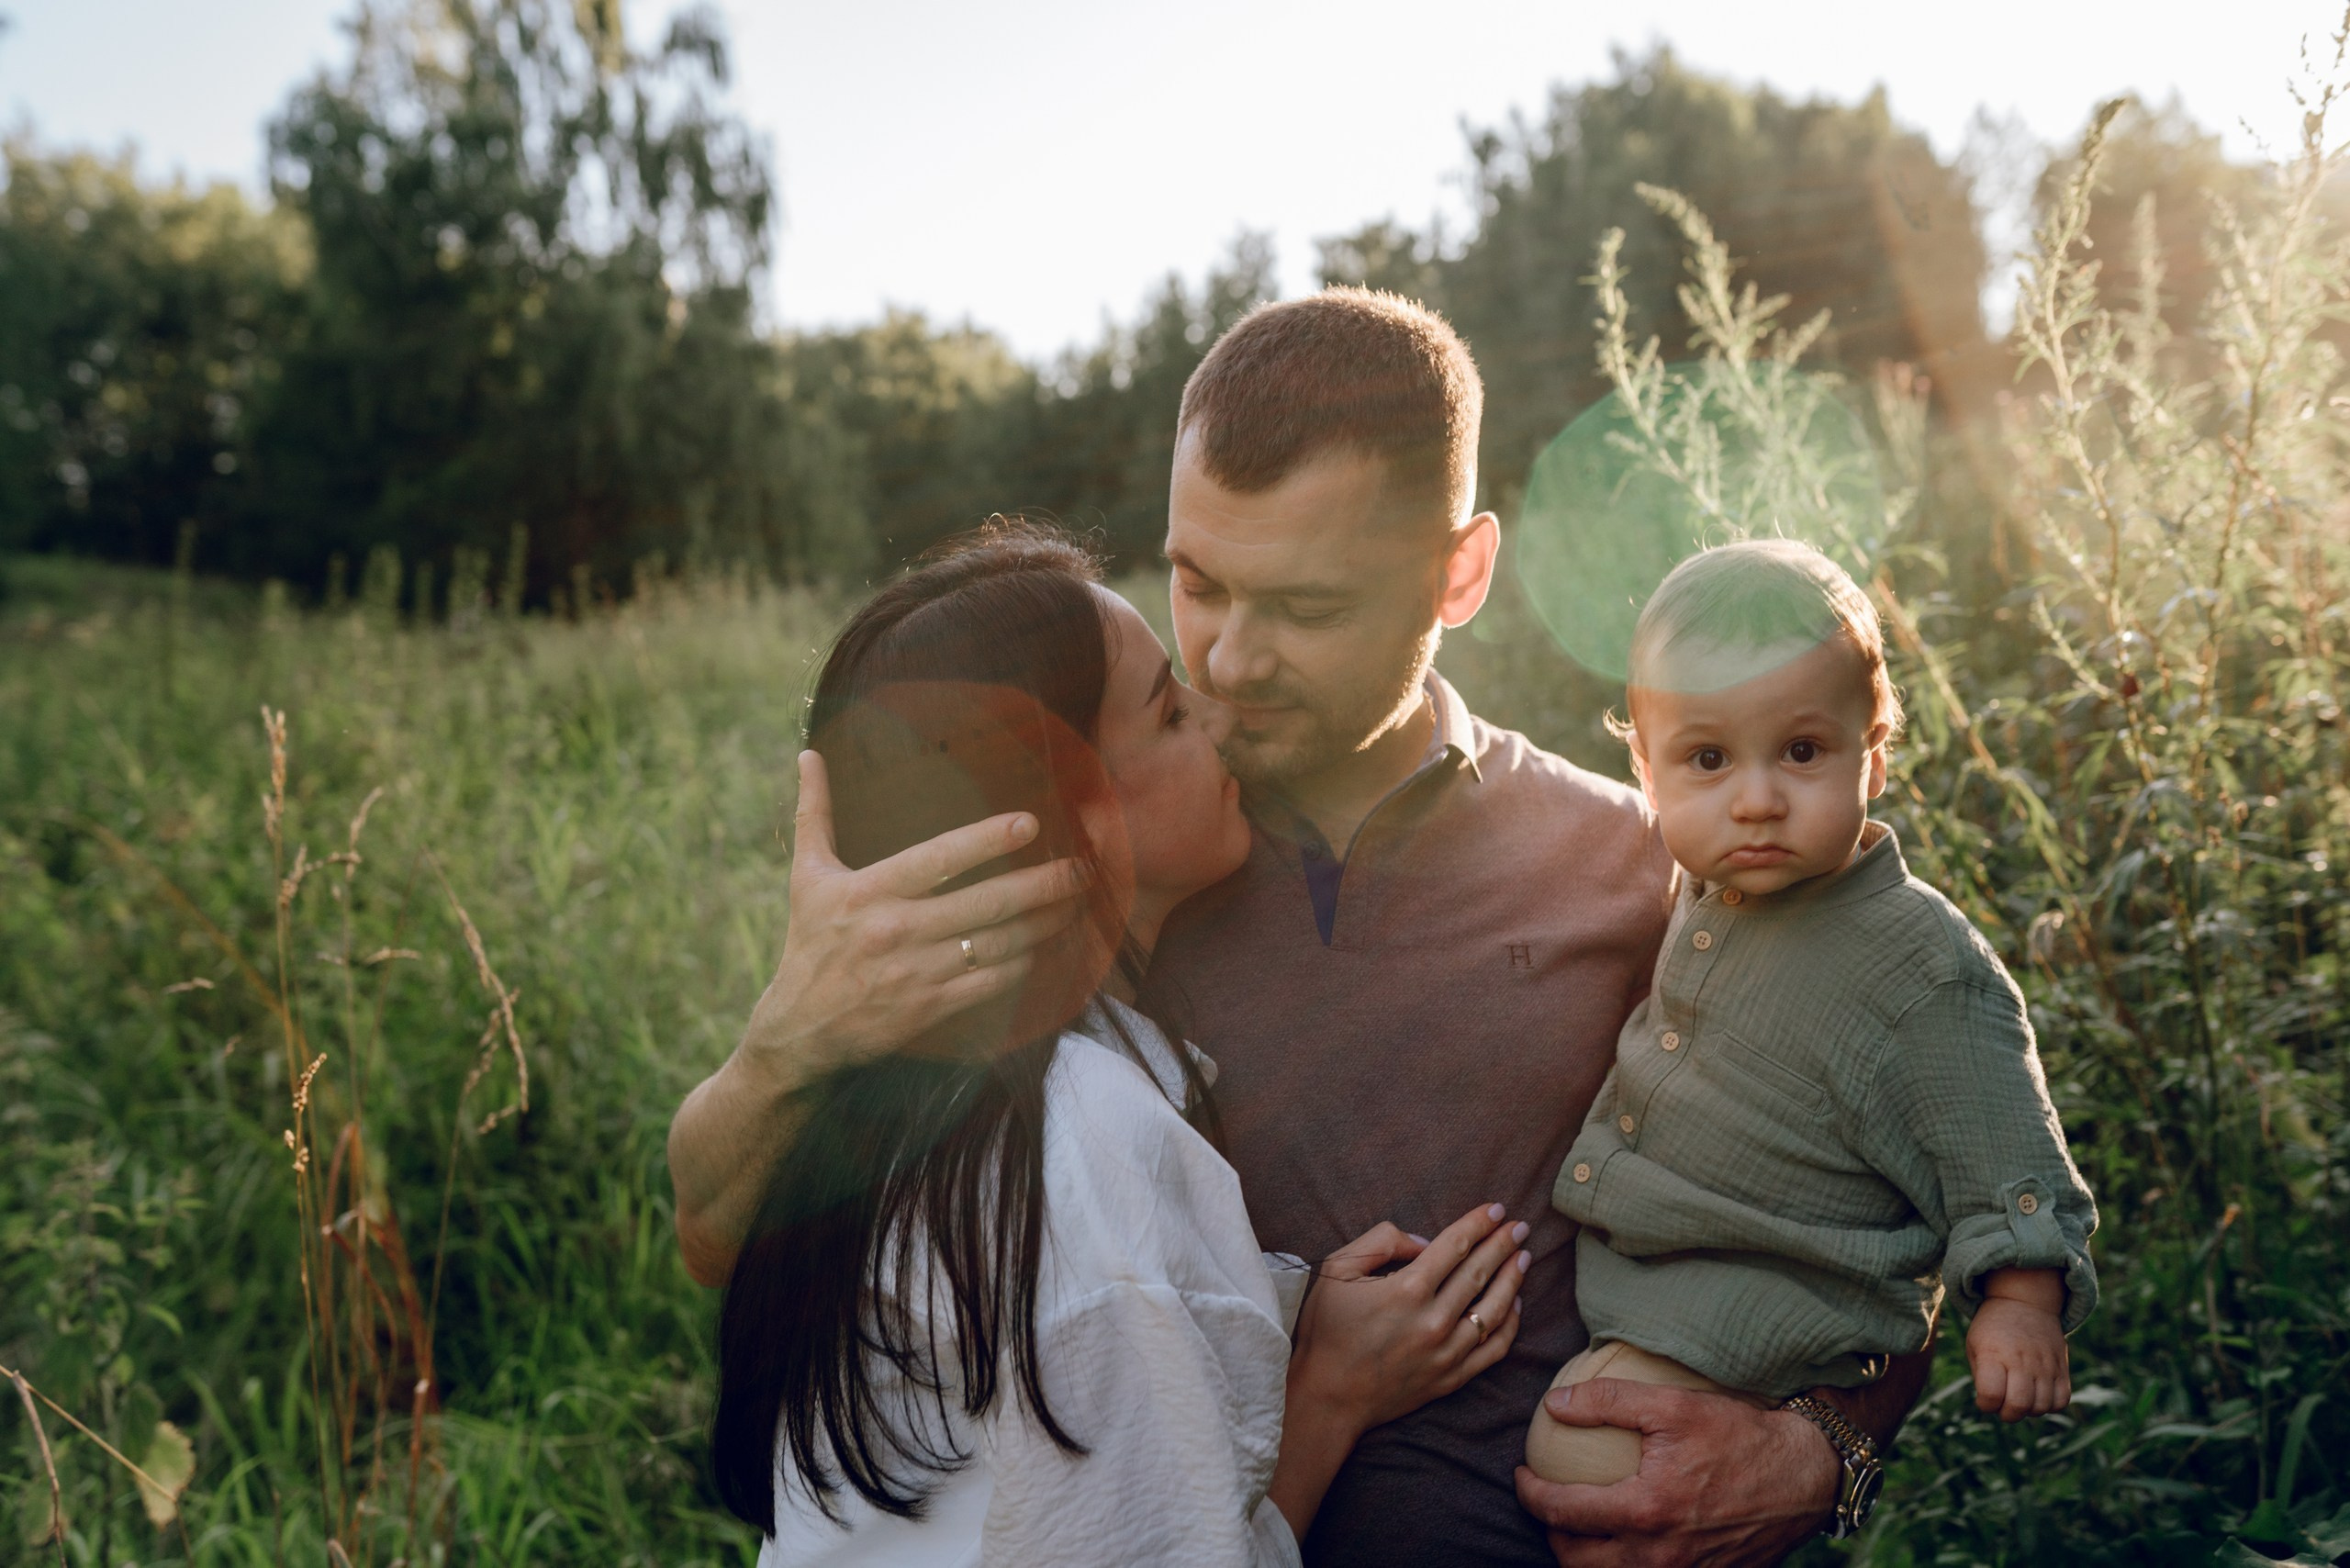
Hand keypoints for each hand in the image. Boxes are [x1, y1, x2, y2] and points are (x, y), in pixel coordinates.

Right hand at [745, 750, 1089, 1076]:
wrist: (799, 1030)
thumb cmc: (808, 943)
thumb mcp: (805, 876)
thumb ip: (814, 813)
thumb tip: (808, 754)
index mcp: (869, 891)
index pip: (937, 859)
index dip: (986, 840)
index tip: (1030, 823)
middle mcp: (896, 930)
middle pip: (985, 903)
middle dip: (1042, 884)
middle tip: (1081, 867)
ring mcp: (917, 973)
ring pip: (998, 944)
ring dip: (1044, 923)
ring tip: (1076, 902)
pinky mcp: (931, 1008)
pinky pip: (991, 983)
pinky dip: (1023, 964)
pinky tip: (1044, 946)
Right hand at [1290, 1203, 1530, 1436]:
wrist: (1328, 1397)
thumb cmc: (1327, 1330)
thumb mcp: (1337, 1270)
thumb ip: (1380, 1242)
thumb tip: (1424, 1243)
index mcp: (1407, 1289)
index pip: (1455, 1246)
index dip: (1478, 1224)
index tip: (1496, 1209)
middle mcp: (1433, 1320)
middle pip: (1480, 1272)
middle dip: (1503, 1244)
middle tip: (1520, 1227)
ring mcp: (1446, 1352)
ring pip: (1494, 1309)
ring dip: (1512, 1279)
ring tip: (1523, 1258)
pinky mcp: (1452, 1378)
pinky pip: (1494, 1349)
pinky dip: (1510, 1324)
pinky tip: (1514, 1305)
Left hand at [1513, 1382, 1837, 1566]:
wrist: (1803, 1474)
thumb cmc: (1739, 1435)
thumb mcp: (1673, 1404)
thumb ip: (1608, 1400)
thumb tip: (1554, 1404)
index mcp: (1646, 1510)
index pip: (1563, 1512)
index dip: (1529, 1494)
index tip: (1520, 1475)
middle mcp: (1659, 1554)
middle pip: (1575, 1561)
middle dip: (1550, 1534)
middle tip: (1545, 1503)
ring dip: (1583, 1555)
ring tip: (1577, 1524)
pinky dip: (1621, 1564)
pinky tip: (1620, 1539)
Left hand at [1967, 1295, 2070, 1420]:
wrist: (2024, 1303)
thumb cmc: (1993, 1330)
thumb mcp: (1974, 1346)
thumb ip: (1981, 1379)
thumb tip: (1993, 1407)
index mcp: (1993, 1354)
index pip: (1990, 1394)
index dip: (1985, 1405)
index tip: (1983, 1398)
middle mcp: (2021, 1360)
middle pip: (2019, 1406)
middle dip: (2007, 1414)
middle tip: (2002, 1403)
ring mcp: (2045, 1364)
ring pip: (2041, 1408)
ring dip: (2028, 1411)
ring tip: (2019, 1396)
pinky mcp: (2062, 1368)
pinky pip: (2061, 1401)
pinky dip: (2049, 1406)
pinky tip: (2037, 1394)